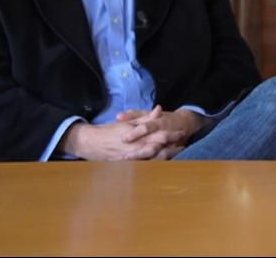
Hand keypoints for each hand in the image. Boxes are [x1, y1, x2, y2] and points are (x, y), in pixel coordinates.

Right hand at [60, 106, 200, 160]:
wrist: (92, 143)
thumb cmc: (111, 131)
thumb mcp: (129, 122)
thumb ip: (145, 117)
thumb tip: (159, 109)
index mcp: (139, 136)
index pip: (161, 135)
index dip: (173, 134)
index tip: (181, 133)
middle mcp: (138, 149)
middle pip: (162, 149)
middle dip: (174, 147)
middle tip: (183, 145)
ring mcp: (134, 159)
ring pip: (156, 160)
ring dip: (167, 156)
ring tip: (176, 152)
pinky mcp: (130, 166)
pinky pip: (146, 166)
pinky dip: (156, 162)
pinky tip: (162, 160)